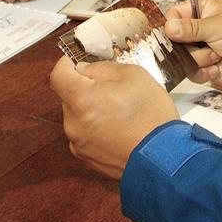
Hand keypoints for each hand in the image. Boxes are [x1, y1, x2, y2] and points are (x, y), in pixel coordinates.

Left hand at [50, 56, 178, 179]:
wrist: (163, 159)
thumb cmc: (151, 116)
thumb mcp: (134, 76)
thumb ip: (103, 68)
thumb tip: (86, 70)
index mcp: (80, 99)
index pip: (58, 75)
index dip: (66, 64)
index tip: (76, 62)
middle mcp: (73, 123)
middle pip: (69, 97)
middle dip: (86, 89)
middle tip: (112, 89)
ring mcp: (78, 143)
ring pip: (78, 116)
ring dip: (92, 110)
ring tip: (120, 113)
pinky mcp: (87, 158)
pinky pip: (86, 135)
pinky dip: (97, 129)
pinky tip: (119, 130)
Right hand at [164, 0, 221, 86]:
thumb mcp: (218, 26)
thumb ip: (191, 28)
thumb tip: (168, 27)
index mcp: (202, 11)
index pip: (174, 15)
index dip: (169, 26)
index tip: (171, 35)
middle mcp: (199, 30)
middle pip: (174, 40)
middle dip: (186, 47)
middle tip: (200, 46)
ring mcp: (201, 49)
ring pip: (183, 58)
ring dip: (200, 59)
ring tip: (218, 55)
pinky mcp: (204, 67)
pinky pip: (191, 73)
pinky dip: (204, 72)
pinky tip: (218, 67)